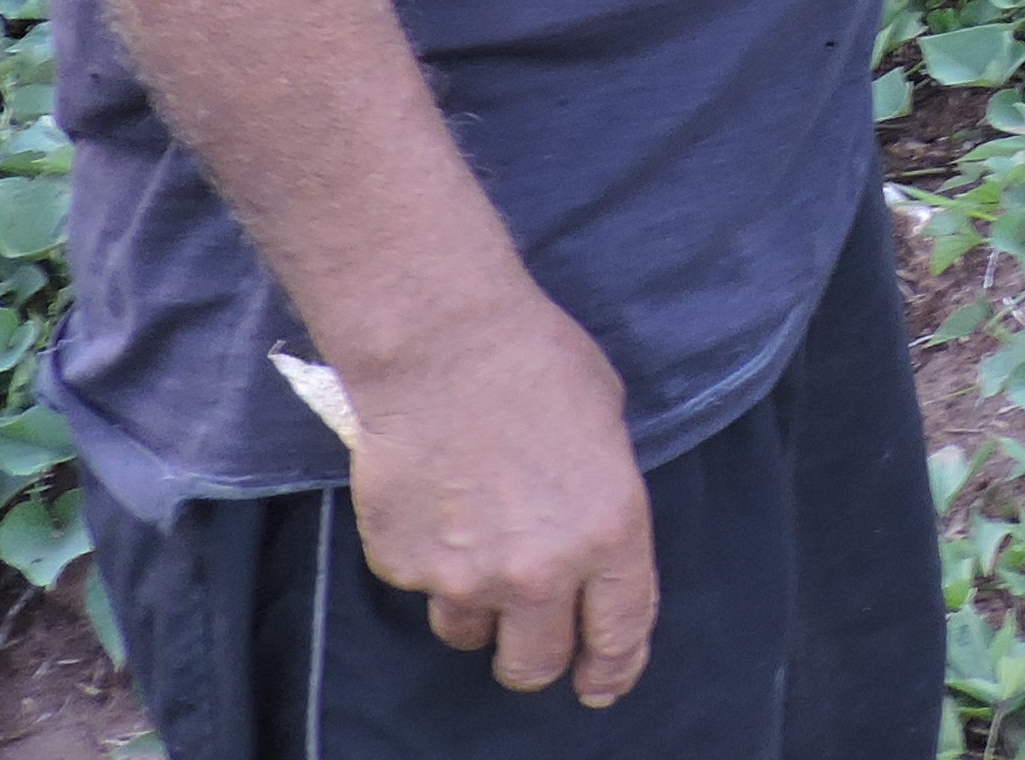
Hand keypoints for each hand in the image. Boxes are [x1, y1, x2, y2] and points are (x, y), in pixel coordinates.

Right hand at [339, 290, 657, 705]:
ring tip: (473, 540)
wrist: (442, 342)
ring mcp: (465, 575)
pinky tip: (431, 497)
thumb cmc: (536, 362)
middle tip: (528, 635)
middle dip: (535, 656)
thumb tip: (588, 535)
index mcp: (608, 533)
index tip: (603, 683)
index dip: (614, 667)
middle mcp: (540, 571)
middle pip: (535, 664)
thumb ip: (600, 501)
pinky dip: (427, 557)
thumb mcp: (606, 427)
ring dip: (476, 606)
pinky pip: (420, 583)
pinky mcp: (403, 564)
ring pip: (468, 632)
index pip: (620, 632)